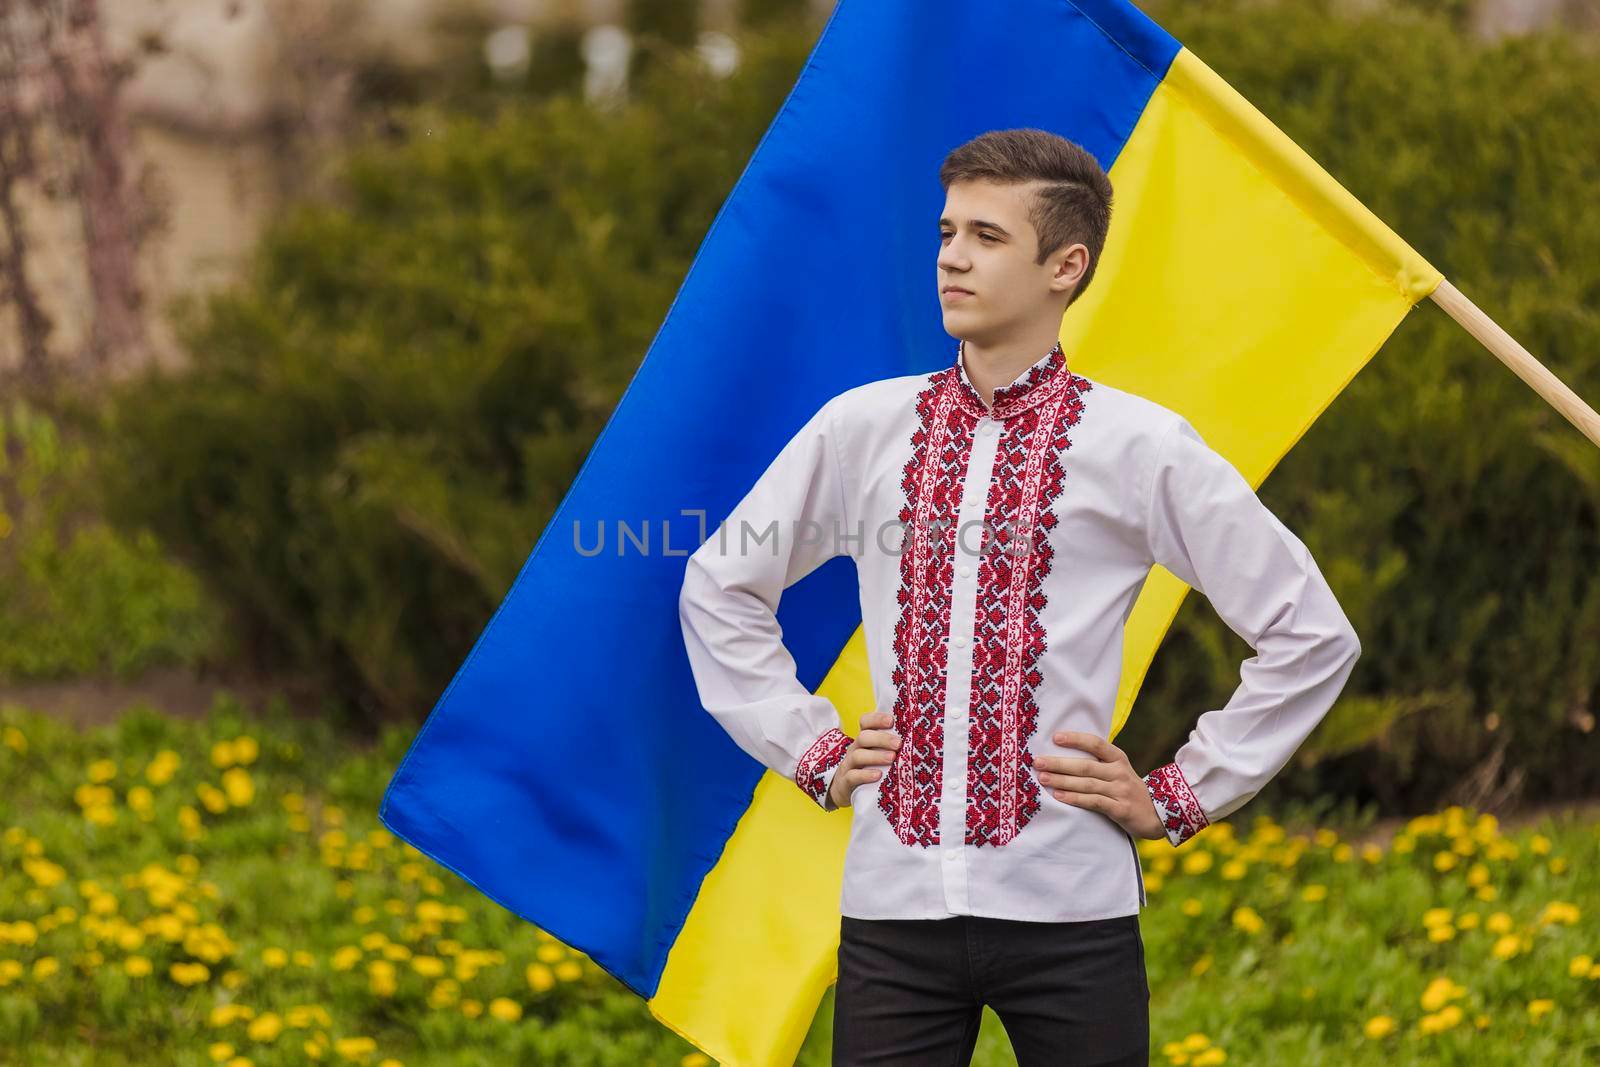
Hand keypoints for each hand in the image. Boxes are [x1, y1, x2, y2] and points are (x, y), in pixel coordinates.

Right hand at [828, 710, 900, 809]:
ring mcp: (849, 765)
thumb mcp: (879, 755)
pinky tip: (878, 775)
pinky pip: (853, 776)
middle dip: (882, 739)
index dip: (877, 718)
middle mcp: (855, 749)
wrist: (845, 791)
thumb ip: (893, 747)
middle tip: (899, 744)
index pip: (866, 722)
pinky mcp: (846, 782)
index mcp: (865, 740)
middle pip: (864, 737)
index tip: (892, 721)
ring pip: (858, 755)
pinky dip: (865, 775)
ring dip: (876, 756)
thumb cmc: (870, 769)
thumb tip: (921, 742)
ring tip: (892, 758)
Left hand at [1034, 730, 1165, 840]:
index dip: (1076, 739)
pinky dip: (1075, 799)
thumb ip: (1098, 762)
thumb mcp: (1118, 770)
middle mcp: (1120, 772)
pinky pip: (1094, 802)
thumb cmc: (1127, 789)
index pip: (1096, 743)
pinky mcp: (1121, 809)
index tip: (1055, 737)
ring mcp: (1121, 791)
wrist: (1157, 814)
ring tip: (1043, 778)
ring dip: (1063, 781)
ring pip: (1087, 784)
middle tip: (1038, 762)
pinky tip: (1059, 796)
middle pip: (1086, 766)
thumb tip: (1062, 753)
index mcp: (1118, 758)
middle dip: (1059, 763)